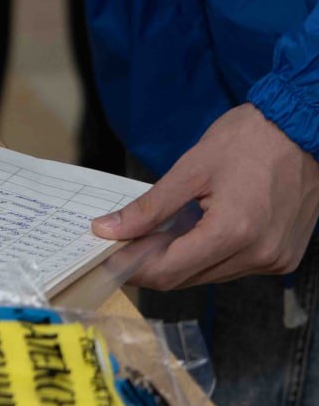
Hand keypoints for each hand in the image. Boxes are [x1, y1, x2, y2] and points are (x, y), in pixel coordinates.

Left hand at [91, 104, 318, 288]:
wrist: (303, 126)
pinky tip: (194, 231)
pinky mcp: (283, 256)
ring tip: (159, 233)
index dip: (131, 267)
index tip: (106, 256)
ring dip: (178, 260)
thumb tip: (107, 229)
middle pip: (186, 279)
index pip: (167, 272)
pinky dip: (206, 255)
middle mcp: (258, 254)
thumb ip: (148, 208)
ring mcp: (274, 259)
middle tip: (125, 241)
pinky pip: (231, 267)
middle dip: (150, 263)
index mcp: (234, 232)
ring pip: (207, 276)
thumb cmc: (250, 139)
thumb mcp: (190, 169)